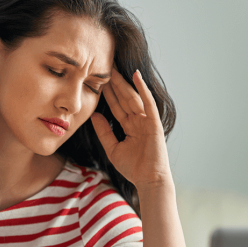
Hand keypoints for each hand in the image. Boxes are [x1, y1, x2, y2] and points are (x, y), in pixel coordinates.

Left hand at [92, 70, 172, 191]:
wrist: (148, 180)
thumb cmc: (133, 168)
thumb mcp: (112, 148)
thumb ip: (104, 131)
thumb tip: (94, 116)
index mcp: (130, 126)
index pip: (116, 106)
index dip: (107, 94)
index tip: (97, 80)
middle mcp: (139, 120)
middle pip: (124, 98)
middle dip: (114, 83)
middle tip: (104, 66)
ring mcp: (147, 120)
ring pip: (133, 97)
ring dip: (124, 83)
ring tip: (114, 68)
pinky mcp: (154, 122)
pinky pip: (147, 103)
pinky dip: (142, 89)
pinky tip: (136, 76)